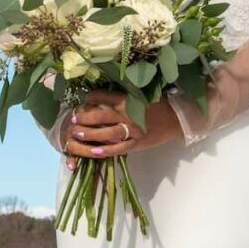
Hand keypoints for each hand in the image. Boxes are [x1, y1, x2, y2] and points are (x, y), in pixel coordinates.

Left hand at [60, 87, 184, 157]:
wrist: (175, 119)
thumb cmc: (156, 105)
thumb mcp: (138, 96)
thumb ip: (121, 97)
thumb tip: (101, 96)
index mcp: (127, 100)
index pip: (103, 96)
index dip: (89, 98)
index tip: (82, 100)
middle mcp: (128, 114)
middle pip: (100, 116)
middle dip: (84, 118)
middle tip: (73, 119)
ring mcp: (132, 130)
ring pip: (106, 133)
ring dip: (90, 134)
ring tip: (77, 133)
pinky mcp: (137, 143)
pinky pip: (119, 148)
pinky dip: (106, 151)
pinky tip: (95, 151)